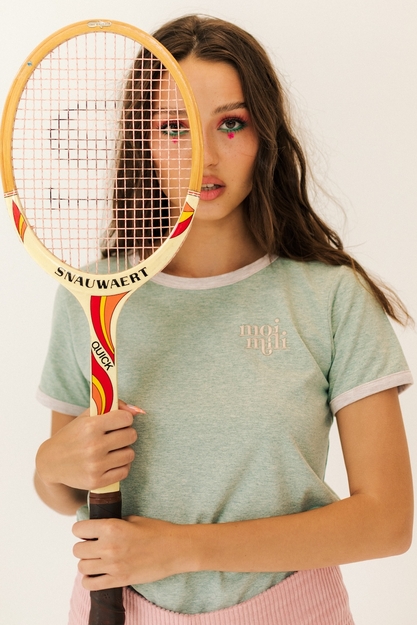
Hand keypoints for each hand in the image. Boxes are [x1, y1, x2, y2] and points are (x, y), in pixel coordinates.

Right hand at [36, 401, 141, 491]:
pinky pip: (125, 471)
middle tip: (116, 436)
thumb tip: (139, 411)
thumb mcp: (88, 416)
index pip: (126, 419)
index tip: (118, 422)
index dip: (124, 419)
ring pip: (130, 454)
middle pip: (131, 436)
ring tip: (112, 450)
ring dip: (124, 451)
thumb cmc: (74, 435)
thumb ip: (114, 407)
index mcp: (90, 426)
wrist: (52, 462)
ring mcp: (95, 465)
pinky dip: (121, 466)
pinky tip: (110, 462)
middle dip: (126, 434)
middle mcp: (93, 446)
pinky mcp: (97, 481)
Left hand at [72, 516, 194, 588]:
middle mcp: (108, 546)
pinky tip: (97, 573)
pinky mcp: (119, 580)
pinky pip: (90, 584)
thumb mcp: (133, 519)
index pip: (78, 529)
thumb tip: (97, 527)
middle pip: (77, 550)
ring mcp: (113, 565)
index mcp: (111, 527)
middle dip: (83, 546)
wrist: (175, 549)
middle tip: (93, 545)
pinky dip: (89, 580)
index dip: (81, 529)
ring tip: (96, 559)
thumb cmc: (157, 531)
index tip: (87, 531)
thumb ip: (113, 523)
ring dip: (86, 562)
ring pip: (81, 567)